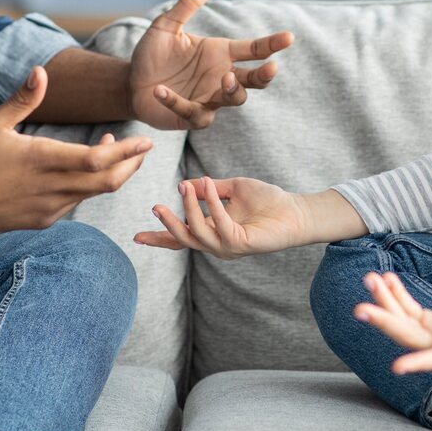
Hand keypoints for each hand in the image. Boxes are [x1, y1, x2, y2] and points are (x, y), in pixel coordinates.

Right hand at [0, 66, 151, 232]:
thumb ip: (22, 98)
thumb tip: (42, 71)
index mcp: (42, 159)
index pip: (99, 159)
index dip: (127, 151)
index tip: (146, 140)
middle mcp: (51, 188)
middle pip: (108, 182)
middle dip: (131, 165)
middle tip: (142, 149)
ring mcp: (47, 209)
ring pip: (93, 193)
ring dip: (109, 174)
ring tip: (110, 151)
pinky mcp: (41, 220)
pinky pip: (74, 203)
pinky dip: (87, 187)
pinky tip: (78, 172)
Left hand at [129, 0, 293, 129]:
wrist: (131, 82)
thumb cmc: (153, 54)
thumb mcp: (167, 25)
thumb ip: (189, 3)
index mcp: (221, 54)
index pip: (254, 49)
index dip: (272, 44)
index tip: (289, 37)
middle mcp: (221, 77)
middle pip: (254, 80)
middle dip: (264, 76)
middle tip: (270, 68)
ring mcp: (209, 99)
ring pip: (234, 98)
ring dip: (232, 90)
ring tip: (225, 78)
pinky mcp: (191, 116)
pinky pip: (193, 112)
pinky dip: (177, 102)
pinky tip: (161, 91)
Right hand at [134, 176, 312, 258]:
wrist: (295, 211)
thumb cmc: (267, 201)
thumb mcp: (232, 188)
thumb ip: (209, 189)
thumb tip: (184, 184)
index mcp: (212, 231)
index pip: (181, 237)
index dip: (159, 238)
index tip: (136, 236)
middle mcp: (217, 243)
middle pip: (183, 239)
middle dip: (167, 224)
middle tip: (156, 206)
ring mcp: (228, 247)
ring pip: (197, 233)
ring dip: (188, 209)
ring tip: (184, 187)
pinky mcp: (240, 244)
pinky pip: (219, 223)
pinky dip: (211, 202)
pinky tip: (208, 184)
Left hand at [355, 271, 431, 372]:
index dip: (419, 362)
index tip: (397, 368)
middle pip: (410, 337)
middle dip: (386, 322)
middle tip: (359, 309)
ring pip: (405, 323)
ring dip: (386, 302)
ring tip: (371, 278)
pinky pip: (410, 311)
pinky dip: (397, 295)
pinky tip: (387, 278)